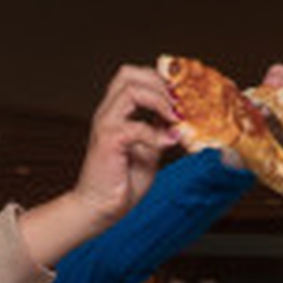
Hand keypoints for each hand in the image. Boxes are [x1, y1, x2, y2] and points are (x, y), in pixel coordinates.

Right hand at [20, 65, 177, 267]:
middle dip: (160, 83)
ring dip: (159, 100)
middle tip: (179, 103)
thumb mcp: (149, 149)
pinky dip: (157, 134)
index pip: (133, 76)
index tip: (182, 94)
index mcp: (116, 111)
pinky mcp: (108, 141)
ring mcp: (106, 124)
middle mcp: (108, 112)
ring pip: (130, 90)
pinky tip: (170, 142)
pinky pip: (136, 127)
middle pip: (129, 74)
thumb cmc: (122, 181)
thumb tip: (179, 118)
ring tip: (176, 117)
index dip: (159, 78)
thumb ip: (158, 130)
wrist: (100, 207)